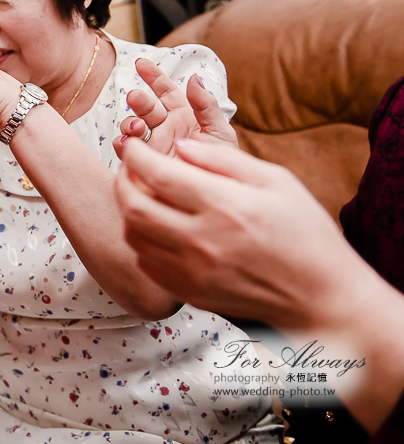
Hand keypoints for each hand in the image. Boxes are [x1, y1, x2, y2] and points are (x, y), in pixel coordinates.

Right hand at [112, 58, 237, 157]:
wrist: (214, 202)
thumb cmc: (222, 169)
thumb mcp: (220, 134)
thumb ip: (206, 105)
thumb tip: (194, 77)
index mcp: (184, 116)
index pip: (166, 91)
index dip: (153, 76)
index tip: (141, 63)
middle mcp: (165, 128)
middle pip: (146, 106)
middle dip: (139, 100)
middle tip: (136, 98)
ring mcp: (151, 146)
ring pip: (132, 126)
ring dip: (130, 123)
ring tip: (137, 129)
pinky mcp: (141, 165)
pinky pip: (125, 151)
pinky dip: (123, 145)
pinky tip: (129, 146)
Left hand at [115, 138, 364, 330]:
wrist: (322, 298)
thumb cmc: (306, 234)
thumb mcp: (277, 181)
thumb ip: (224, 160)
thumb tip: (182, 146)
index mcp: (226, 207)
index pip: (158, 174)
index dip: (135, 154)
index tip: (133, 145)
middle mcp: (203, 241)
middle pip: (133, 206)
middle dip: (122, 180)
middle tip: (129, 168)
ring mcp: (193, 272)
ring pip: (134, 236)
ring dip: (129, 211)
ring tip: (142, 195)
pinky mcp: (190, 293)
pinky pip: (146, 263)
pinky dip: (142, 241)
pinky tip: (158, 228)